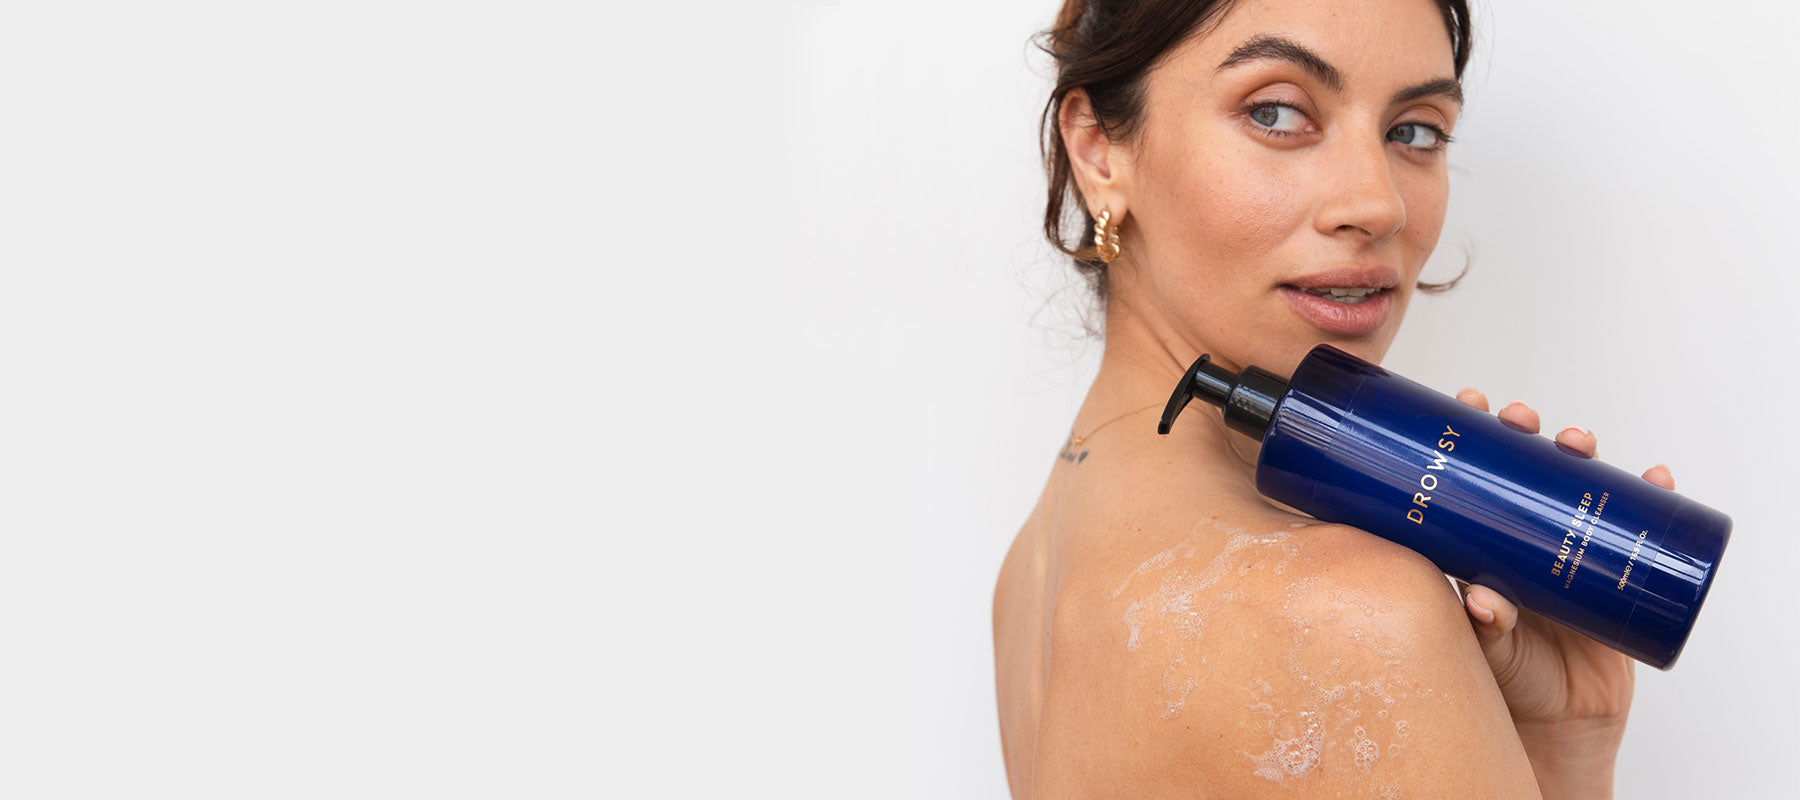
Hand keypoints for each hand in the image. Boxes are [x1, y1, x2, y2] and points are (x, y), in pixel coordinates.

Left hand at [1449, 389, 1674, 731]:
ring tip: (1578, 441)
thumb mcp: (1486, 650)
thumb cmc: (1508, 680)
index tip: (1468, 403)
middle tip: (1521, 418)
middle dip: (1526, 433)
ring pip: (1580, 486)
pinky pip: (1637, 528)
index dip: (1476, 439)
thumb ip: (1484, 626)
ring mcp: (1573, 547)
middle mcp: (1526, 535)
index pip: (1475, 478)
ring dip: (1582, 453)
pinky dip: (1652, 499)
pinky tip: (1656, 478)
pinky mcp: (1615, 569)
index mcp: (1484, 542)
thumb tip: (1486, 600)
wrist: (1561, 721)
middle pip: (1527, 469)